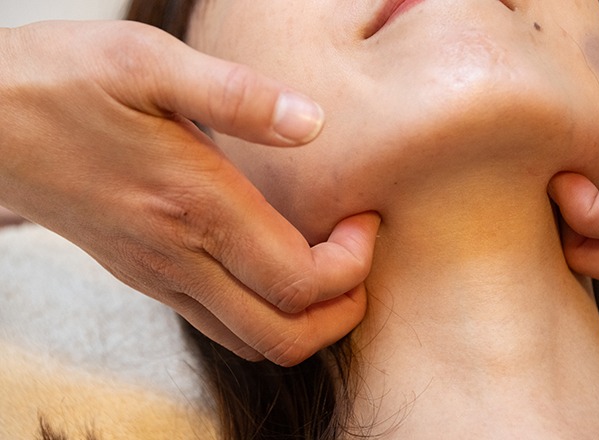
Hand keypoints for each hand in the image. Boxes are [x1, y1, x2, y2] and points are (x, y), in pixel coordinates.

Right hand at [0, 21, 379, 365]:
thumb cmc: (60, 84)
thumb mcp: (146, 63)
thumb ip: (237, 95)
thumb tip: (313, 124)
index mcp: (194, 207)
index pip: (300, 281)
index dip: (352, 264)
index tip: (363, 219)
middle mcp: (178, 258)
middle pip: (283, 336)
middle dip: (341, 313)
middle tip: (360, 259)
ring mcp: (158, 276)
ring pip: (252, 342)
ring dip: (307, 321)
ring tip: (330, 268)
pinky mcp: (144, 275)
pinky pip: (219, 324)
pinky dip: (266, 313)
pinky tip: (275, 268)